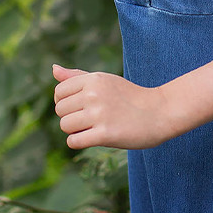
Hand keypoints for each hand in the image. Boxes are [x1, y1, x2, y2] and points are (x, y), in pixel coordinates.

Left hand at [53, 64, 176, 149]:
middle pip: (60, 110)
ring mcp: (99, 114)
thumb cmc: (128, 96)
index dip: (63, 102)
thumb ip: (77, 76)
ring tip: (88, 129)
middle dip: (69, 117)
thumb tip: (53, 69)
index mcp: (92, 79)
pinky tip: (89, 139)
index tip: (77, 108)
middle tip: (86, 120)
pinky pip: (74, 141)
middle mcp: (93, 94)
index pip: (59, 92)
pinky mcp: (105, 134)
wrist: (159, 112)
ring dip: (73, 131)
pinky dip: (77, 143)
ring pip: (65, 126)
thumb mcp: (104, 80)